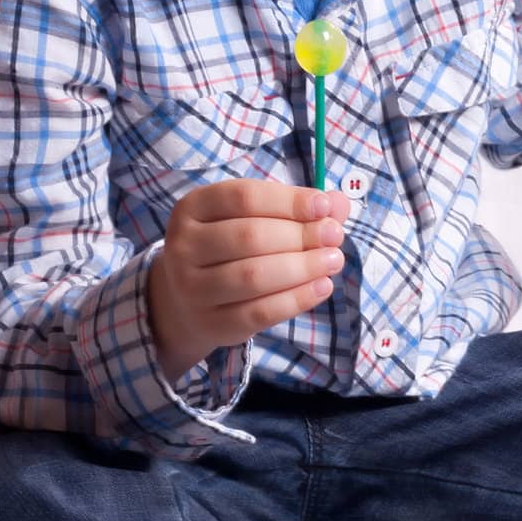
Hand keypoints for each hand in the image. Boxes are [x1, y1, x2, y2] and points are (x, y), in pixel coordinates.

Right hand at [148, 178, 349, 382]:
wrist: (185, 300)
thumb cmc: (227, 247)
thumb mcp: (250, 217)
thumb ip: (292, 206)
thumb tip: (338, 203)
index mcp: (193, 207)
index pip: (244, 197)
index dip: (289, 201)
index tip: (324, 206)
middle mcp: (184, 245)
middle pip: (250, 236)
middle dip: (300, 235)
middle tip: (335, 236)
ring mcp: (191, 288)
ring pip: (253, 276)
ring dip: (302, 267)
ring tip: (333, 260)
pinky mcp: (210, 323)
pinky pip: (258, 313)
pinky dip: (296, 299)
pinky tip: (322, 286)